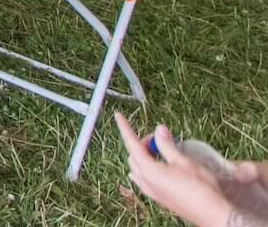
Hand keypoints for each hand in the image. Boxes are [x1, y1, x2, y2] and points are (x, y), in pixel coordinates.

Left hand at [116, 114, 248, 226]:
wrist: (212, 213)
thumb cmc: (200, 187)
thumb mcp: (183, 161)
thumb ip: (167, 145)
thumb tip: (159, 129)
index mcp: (148, 170)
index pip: (132, 144)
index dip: (125, 128)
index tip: (118, 116)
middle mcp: (145, 182)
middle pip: (134, 155)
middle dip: (142, 143)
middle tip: (159, 138)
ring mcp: (151, 192)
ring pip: (137, 168)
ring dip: (144, 156)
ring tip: (161, 152)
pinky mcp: (159, 198)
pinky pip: (144, 180)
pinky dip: (147, 169)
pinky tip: (159, 167)